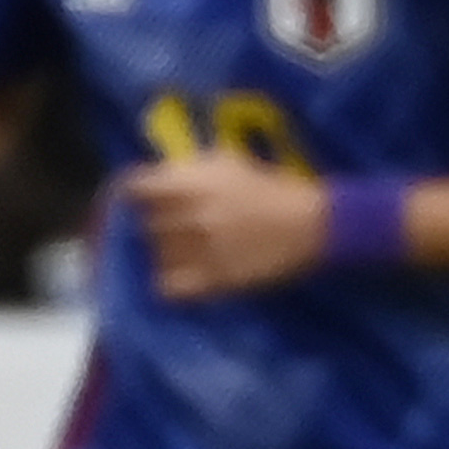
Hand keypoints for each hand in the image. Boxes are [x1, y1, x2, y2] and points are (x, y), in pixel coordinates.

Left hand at [123, 154, 332, 299]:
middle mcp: (187, 215)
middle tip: (176, 228)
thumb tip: (160, 173)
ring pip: (157, 255)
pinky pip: (169, 287)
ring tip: (188, 253)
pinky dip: (170, 285)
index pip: (132, 189)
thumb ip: (189, 168)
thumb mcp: (228, 161)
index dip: (135, 196)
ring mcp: (199, 250)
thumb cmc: (275, 187)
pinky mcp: (214, 279)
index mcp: (188, 183)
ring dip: (167, 254)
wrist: (316, 225)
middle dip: (157, 225)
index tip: (143, 202)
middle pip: (144, 224)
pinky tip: (184, 280)